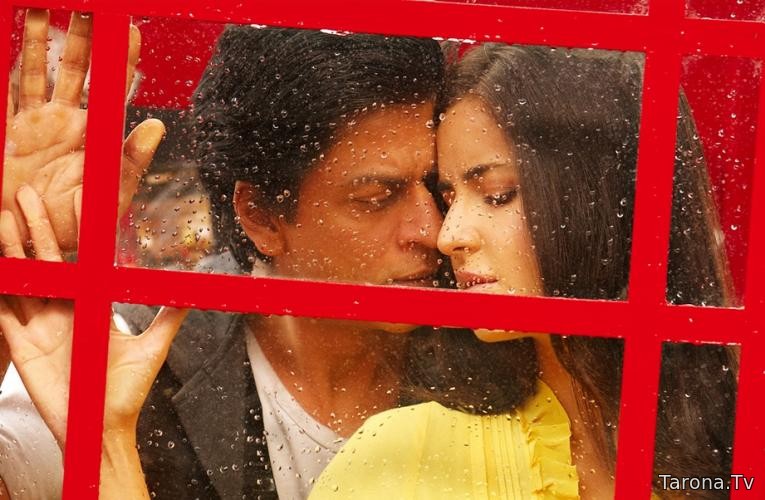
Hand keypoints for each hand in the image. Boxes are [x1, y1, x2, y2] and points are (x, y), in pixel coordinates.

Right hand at [0, 186, 186, 448]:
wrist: (101, 428)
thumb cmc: (125, 391)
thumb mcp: (152, 348)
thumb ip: (169, 317)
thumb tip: (191, 292)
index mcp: (92, 305)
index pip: (83, 259)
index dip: (80, 229)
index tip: (79, 198)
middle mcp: (63, 309)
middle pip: (47, 259)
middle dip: (37, 227)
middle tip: (28, 193)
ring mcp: (40, 324)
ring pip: (22, 277)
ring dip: (12, 247)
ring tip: (4, 216)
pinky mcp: (21, 344)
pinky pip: (4, 310)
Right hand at [3, 10, 164, 251]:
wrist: (34, 239)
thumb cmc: (77, 226)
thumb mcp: (108, 197)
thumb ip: (130, 163)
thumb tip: (156, 126)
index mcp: (98, 137)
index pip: (113, 88)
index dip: (121, 59)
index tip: (129, 29)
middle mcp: (70, 123)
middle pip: (78, 69)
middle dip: (83, 36)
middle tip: (90, 7)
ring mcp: (39, 122)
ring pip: (41, 70)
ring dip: (42, 39)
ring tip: (47, 6)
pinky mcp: (12, 129)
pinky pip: (10, 87)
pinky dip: (11, 60)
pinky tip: (16, 34)